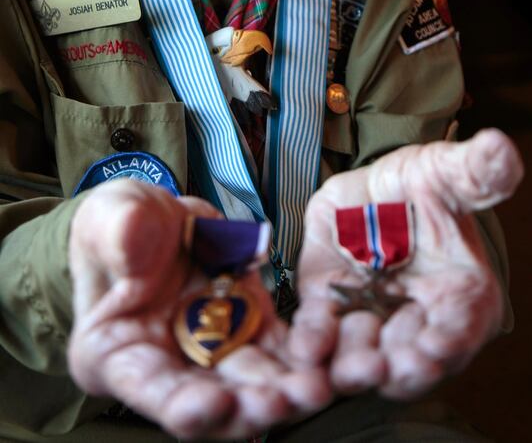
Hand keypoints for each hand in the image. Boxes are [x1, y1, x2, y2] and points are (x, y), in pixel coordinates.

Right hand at [68, 180, 329, 439]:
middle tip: (279, 401)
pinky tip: (331, 363)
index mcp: (118, 351)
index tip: (210, 405)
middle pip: (210, 399)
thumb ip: (120, 229)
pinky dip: (307, 357)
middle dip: (247, 406)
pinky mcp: (253, 326)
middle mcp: (170, 364)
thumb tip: (131, 238)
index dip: (180, 404)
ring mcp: (215, 349)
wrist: (157, 216)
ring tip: (315, 388)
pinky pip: (283, 348)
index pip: (149, 388)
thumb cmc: (120, 223)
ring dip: (285, 390)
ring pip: (253, 382)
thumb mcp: (110, 215)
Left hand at [288, 129, 522, 398]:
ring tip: (351, 369)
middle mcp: (419, 320)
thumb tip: (502, 147)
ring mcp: (372, 319)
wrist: (367, 184)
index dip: (452, 342)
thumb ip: (474, 170)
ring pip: (365, 355)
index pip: (462, 327)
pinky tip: (308, 349)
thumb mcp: (444, 171)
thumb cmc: (418, 183)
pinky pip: (320, 333)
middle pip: (414, 356)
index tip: (438, 350)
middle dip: (403, 368)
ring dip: (357, 368)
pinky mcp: (329, 309)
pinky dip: (314, 344)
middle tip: (390, 369)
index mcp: (461, 295)